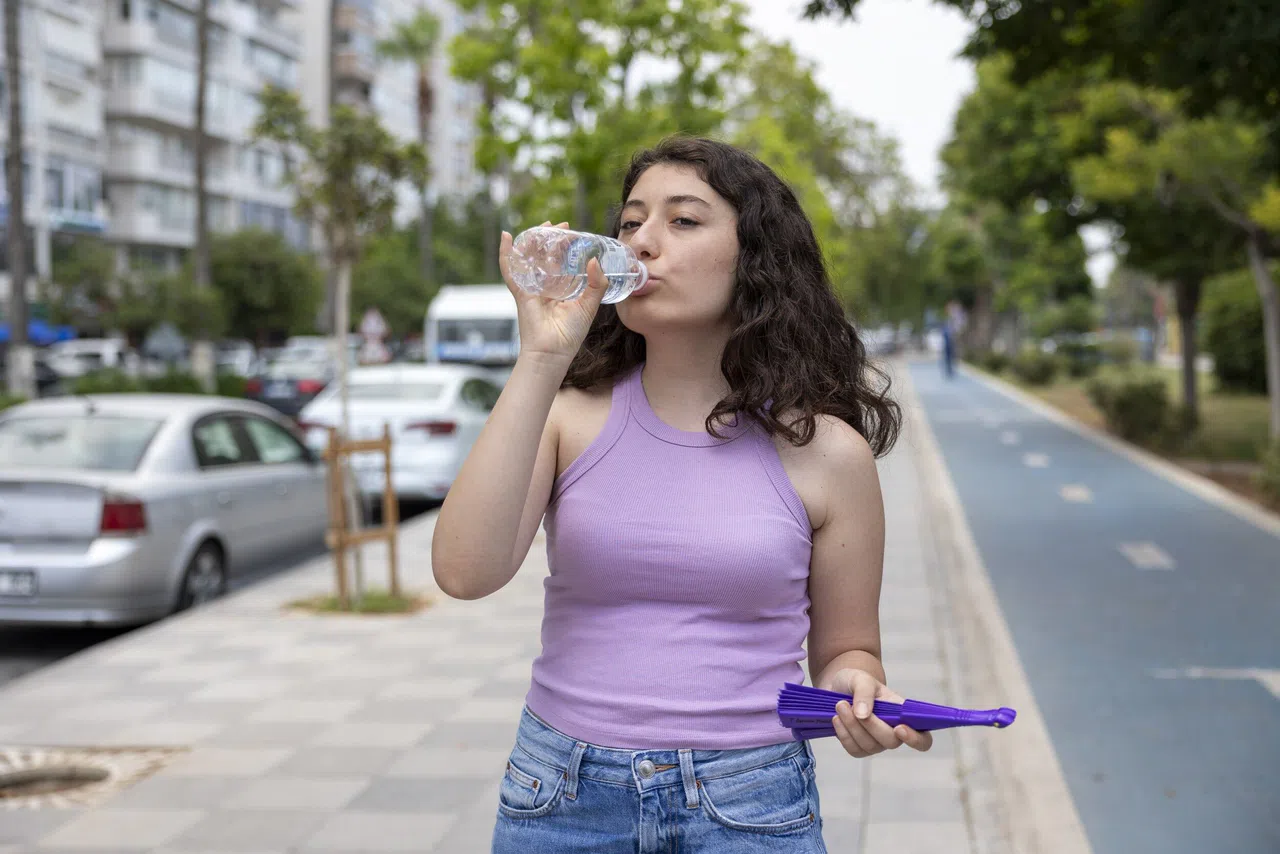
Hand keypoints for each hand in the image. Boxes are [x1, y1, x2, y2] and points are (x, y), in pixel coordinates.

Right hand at [499, 221, 608, 365]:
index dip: (566, 246)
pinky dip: (506, 254)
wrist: (553, 352)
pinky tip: (507, 237)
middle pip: (545, 256)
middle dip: (551, 239)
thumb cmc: (570, 334)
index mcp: (562, 288)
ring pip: (529, 258)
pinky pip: (511, 271)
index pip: (563, 261)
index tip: (572, 232)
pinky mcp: (521, 292)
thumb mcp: (589, 305)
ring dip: (533, 240)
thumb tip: (594, 260)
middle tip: (560, 225)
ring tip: (541, 226)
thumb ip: (597, 283)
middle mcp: (546, 286)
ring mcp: (532, 288)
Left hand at [825, 668, 932, 757]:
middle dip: (870, 725)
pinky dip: (843, 735)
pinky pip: (854, 750)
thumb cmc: (855, 681)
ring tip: (839, 705)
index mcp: (902, 714)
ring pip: (869, 746)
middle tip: (848, 704)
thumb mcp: (861, 678)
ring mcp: (877, 742)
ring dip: (851, 726)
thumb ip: (864, 693)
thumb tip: (863, 715)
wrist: (837, 686)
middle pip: (891, 742)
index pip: (922, 737)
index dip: (916, 739)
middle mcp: (893, 732)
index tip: (899, 728)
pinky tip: (836, 719)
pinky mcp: (860, 747)